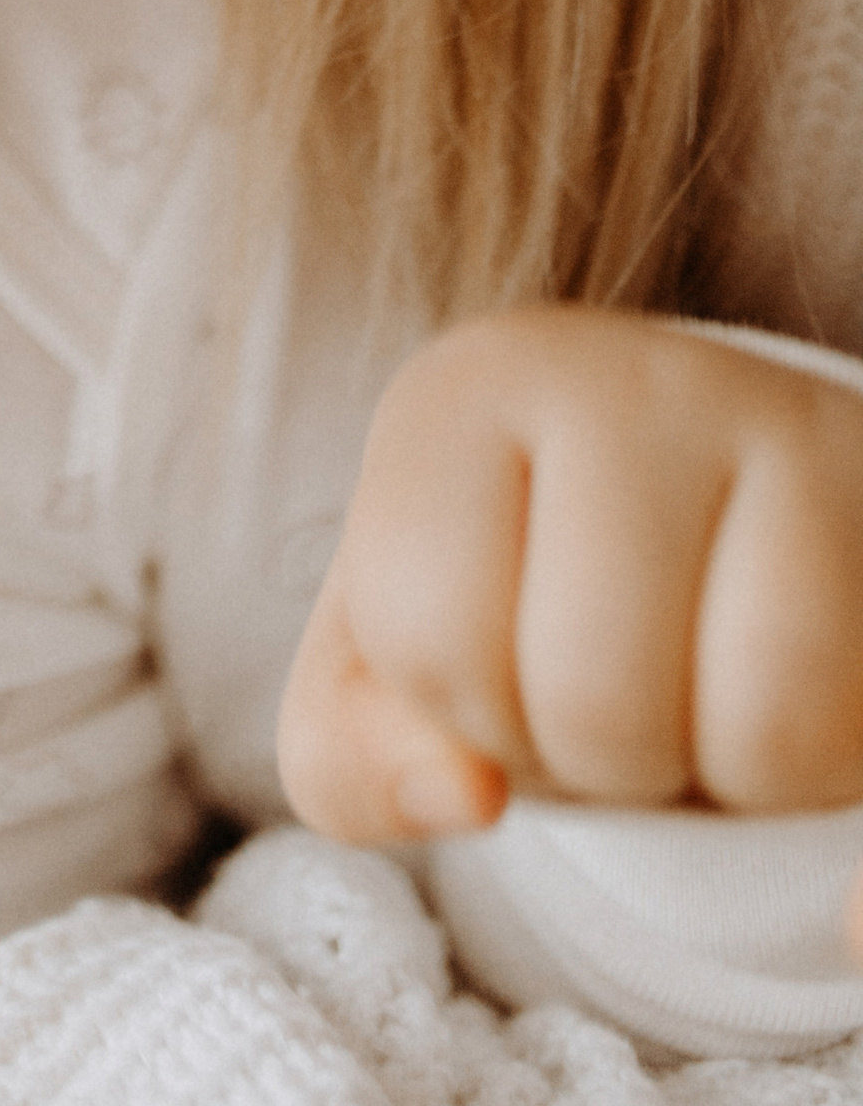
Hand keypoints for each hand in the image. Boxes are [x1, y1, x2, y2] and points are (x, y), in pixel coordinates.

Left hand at [278, 309, 862, 867]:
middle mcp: (626, 371)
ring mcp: (781, 423)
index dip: (466, 708)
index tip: (506, 650)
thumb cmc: (530, 600)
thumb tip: (462, 797)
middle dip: (598, 759)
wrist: (720, 519)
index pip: (426, 632)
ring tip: (705, 688)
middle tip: (621, 684)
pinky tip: (788, 691)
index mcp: (467, 385)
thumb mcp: (393, 674)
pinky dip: (817, 772)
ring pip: (758, 727)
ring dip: (726, 774)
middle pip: (594, 700)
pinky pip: (854, 728)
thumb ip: (355, 759)